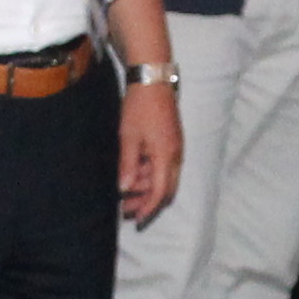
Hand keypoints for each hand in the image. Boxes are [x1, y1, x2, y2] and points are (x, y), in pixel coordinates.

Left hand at [119, 80, 183, 224]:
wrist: (152, 80)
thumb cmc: (139, 106)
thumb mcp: (129, 137)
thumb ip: (128, 164)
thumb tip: (125, 188)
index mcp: (166, 156)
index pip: (160, 192)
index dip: (148, 208)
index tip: (135, 218)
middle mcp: (175, 155)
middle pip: (165, 188)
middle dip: (146, 201)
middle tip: (125, 208)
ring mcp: (174, 148)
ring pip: (162, 177)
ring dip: (145, 186)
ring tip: (123, 189)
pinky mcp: (170, 141)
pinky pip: (162, 165)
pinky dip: (148, 173)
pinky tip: (132, 172)